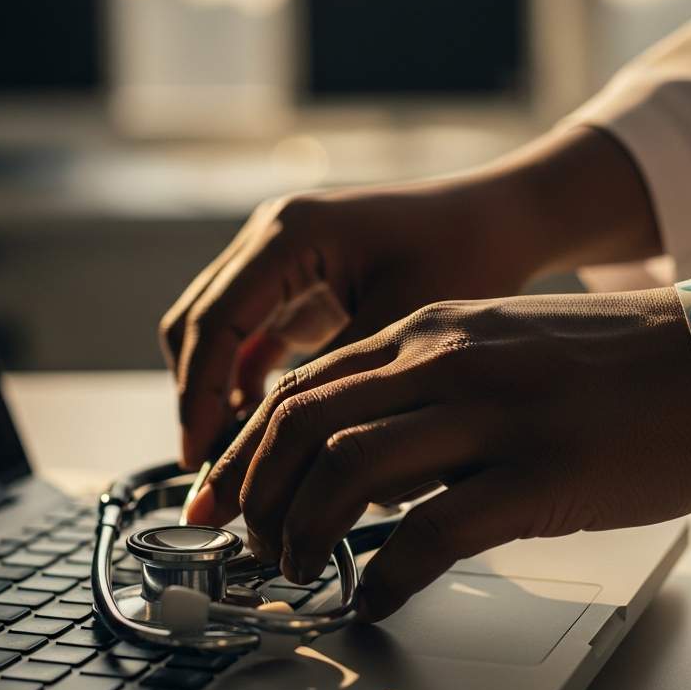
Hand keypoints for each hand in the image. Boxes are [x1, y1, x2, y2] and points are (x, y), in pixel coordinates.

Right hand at [161, 127, 662, 467]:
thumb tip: (293, 462)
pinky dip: (237, 372)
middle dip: (195, 395)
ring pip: (213, 324)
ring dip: (210, 385)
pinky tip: (255, 421)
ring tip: (226, 455)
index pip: (216, 323)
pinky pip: (245, 326)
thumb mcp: (403, 323)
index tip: (199, 461)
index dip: (200, 396)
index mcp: (291, 235)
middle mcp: (270, 233)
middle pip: (197, 321)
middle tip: (204, 470)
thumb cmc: (465, 257)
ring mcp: (276, 249)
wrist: (496, 219)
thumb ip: (341, 382)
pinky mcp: (292, 272)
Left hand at [186, 288, 690, 620]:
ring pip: (349, 471)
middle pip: (303, 425)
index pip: (300, 388)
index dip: (242, 449)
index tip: (215, 496)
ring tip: (300, 569)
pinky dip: (387, 573)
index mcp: (426, 330)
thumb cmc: (600, 361)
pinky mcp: (538, 474)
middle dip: (255, 493)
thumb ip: (414, 388)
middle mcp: (443, 361)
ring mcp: (490, 414)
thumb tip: (350, 462)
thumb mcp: (488, 346)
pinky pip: (433, 531)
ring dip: (305, 531)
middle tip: (250, 542)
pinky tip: (376, 597)